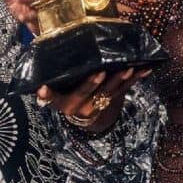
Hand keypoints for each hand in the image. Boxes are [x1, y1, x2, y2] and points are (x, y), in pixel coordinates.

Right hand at [36, 67, 150, 128]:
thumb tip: (35, 67)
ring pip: (111, 91)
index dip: (49, 94)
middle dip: (94, 83)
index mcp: (64, 103)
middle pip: (88, 93)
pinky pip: (126, 89)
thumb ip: (50, 83)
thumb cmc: (67, 94)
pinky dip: (137, 78)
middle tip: (100, 72)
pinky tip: (147, 69)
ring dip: (121, 80)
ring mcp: (99, 103)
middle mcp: (82, 106)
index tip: (42, 88)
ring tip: (129, 68)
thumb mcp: (57, 93)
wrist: (85, 115)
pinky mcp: (114, 99)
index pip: (55, 98)